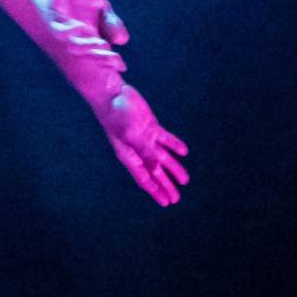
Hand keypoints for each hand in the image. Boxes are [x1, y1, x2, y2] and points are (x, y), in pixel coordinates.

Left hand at [23, 0, 130, 59]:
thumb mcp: (100, 7)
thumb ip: (111, 22)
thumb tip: (122, 41)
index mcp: (88, 38)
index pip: (100, 55)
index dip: (110, 62)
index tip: (122, 66)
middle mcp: (75, 38)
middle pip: (88, 55)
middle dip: (101, 58)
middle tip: (113, 57)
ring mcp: (63, 31)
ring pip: (73, 46)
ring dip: (88, 47)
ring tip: (101, 44)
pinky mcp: (50, 20)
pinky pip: (59, 31)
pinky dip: (70, 31)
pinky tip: (81, 26)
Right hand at [97, 82, 189, 206]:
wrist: (112, 94)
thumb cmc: (116, 116)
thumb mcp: (131, 136)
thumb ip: (145, 152)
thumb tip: (156, 170)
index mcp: (130, 155)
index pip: (144, 178)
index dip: (155, 190)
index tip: (166, 202)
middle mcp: (138, 149)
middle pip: (155, 171)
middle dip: (165, 184)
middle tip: (176, 198)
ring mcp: (145, 138)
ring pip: (162, 157)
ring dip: (173, 168)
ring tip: (184, 180)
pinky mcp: (150, 126)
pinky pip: (165, 139)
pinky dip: (174, 145)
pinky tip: (183, 151)